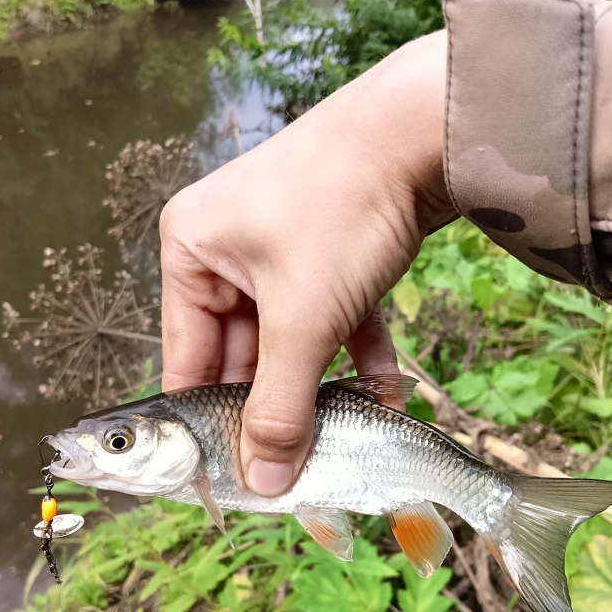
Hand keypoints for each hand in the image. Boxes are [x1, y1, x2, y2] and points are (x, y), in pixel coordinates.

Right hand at [160, 29, 452, 497]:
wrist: (425, 130)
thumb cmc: (341, 211)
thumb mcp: (302, 320)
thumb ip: (280, 406)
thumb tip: (265, 481)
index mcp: (191, 253)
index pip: (187, 359)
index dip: (210, 423)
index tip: (233, 476)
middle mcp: (228, 249)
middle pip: (244, 356)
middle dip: (279, 408)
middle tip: (301, 465)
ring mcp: (282, 247)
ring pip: (293, 340)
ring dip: (323, 387)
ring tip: (348, 436)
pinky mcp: (331, 247)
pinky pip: (331, 315)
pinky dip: (355, 352)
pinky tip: (386, 393)